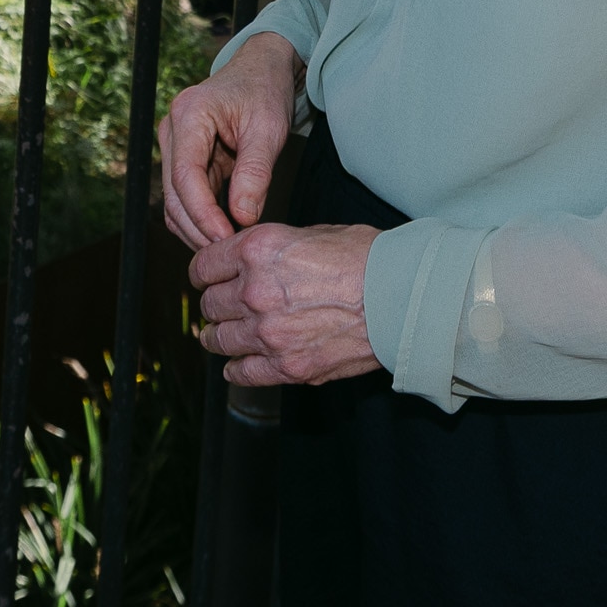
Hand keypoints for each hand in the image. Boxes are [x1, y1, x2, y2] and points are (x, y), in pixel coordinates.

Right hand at [159, 31, 300, 248]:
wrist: (261, 70)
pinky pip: (186, 196)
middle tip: (229, 253)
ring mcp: (174, 145)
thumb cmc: (265, 91)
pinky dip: (201, 218)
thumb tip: (243, 218)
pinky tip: (223, 233)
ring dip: (197, 228)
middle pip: (174, 193)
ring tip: (228, 248)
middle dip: (198, 227)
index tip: (224, 238)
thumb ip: (255, 172)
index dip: (202, 214)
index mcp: (189, 115)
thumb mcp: (268, 129)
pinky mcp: (184, 158)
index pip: (184, 176)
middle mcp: (172, 130)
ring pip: (175, 201)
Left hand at [190, 221, 382, 385]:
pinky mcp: (288, 366)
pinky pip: (243, 373)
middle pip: (209, 304)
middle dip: (214, 304)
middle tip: (221, 307)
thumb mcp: (313, 233)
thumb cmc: (367, 258)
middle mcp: (254, 291)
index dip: (203, 272)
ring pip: (218, 339)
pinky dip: (235, 370)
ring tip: (219, 336)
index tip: (206, 278)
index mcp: (258, 251)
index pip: (204, 265)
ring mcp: (269, 333)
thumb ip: (274, 249)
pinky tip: (236, 366)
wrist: (403, 296)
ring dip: (217, 337)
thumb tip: (253, 261)